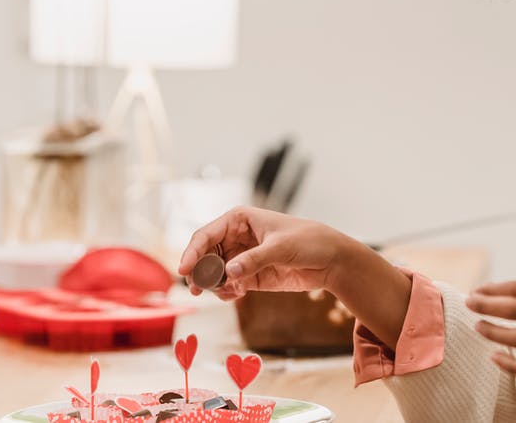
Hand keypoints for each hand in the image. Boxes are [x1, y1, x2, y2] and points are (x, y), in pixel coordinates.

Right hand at [177, 206, 349, 301]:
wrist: (331, 260)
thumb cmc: (309, 241)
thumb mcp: (281, 248)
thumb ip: (254, 260)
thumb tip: (229, 272)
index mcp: (239, 219)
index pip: (206, 235)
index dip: (192, 252)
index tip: (184, 271)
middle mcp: (236, 237)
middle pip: (204, 256)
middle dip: (199, 273)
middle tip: (197, 290)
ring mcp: (242, 258)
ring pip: (214, 273)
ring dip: (213, 285)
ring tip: (228, 292)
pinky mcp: (250, 276)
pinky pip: (228, 285)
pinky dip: (226, 292)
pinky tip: (235, 295)